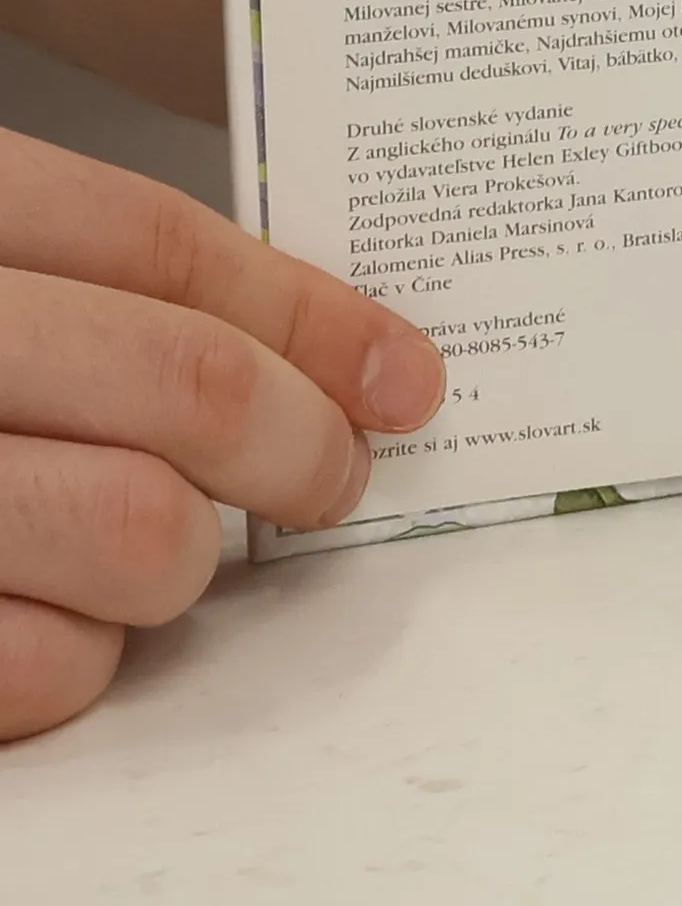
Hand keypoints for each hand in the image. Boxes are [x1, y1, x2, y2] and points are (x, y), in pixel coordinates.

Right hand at [0, 131, 443, 739]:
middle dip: (301, 445)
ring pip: (136, 536)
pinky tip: (55, 619)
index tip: (403, 373)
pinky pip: (42, 669)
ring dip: (184, 558)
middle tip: (332, 475)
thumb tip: (332, 353)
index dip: (313, 313)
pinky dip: (80, 658)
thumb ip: (95, 284)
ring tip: (164, 546)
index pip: (166, 249)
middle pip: (184, 388)